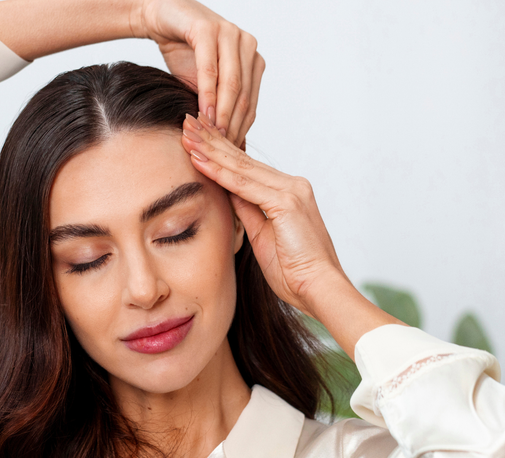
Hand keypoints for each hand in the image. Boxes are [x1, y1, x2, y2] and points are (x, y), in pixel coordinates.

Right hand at [132, 0, 263, 145]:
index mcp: (252, 60)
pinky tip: (202, 113)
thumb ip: (216, 108)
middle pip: (243, 95)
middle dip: (231, 126)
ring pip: (231, 83)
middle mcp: (247, 45)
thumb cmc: (184, 54)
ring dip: (221, 113)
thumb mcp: (202, 86)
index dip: (239, 130)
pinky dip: (207, 93)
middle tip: (220, 152)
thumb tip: (226, 146)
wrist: (163, 20)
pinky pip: (210, 68)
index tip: (227, 154)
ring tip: (212, 137)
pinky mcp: (209, 30)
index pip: (250, 102)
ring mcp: (230, 35)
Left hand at [179, 112, 345, 317]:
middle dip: (213, 140)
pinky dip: (218, 171)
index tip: (197, 138)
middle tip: (187, 121)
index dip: (220, 151)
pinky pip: (243, 185)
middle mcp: (292, 185)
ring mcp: (291, 191)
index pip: (247, 166)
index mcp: (288, 193)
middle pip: (243, 159)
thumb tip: (228, 193)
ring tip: (186, 133)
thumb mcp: (262, 235)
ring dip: (210, 149)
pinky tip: (198, 159)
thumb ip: (247, 210)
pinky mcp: (286, 202)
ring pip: (241, 166)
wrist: (318, 289)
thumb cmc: (294, 271)